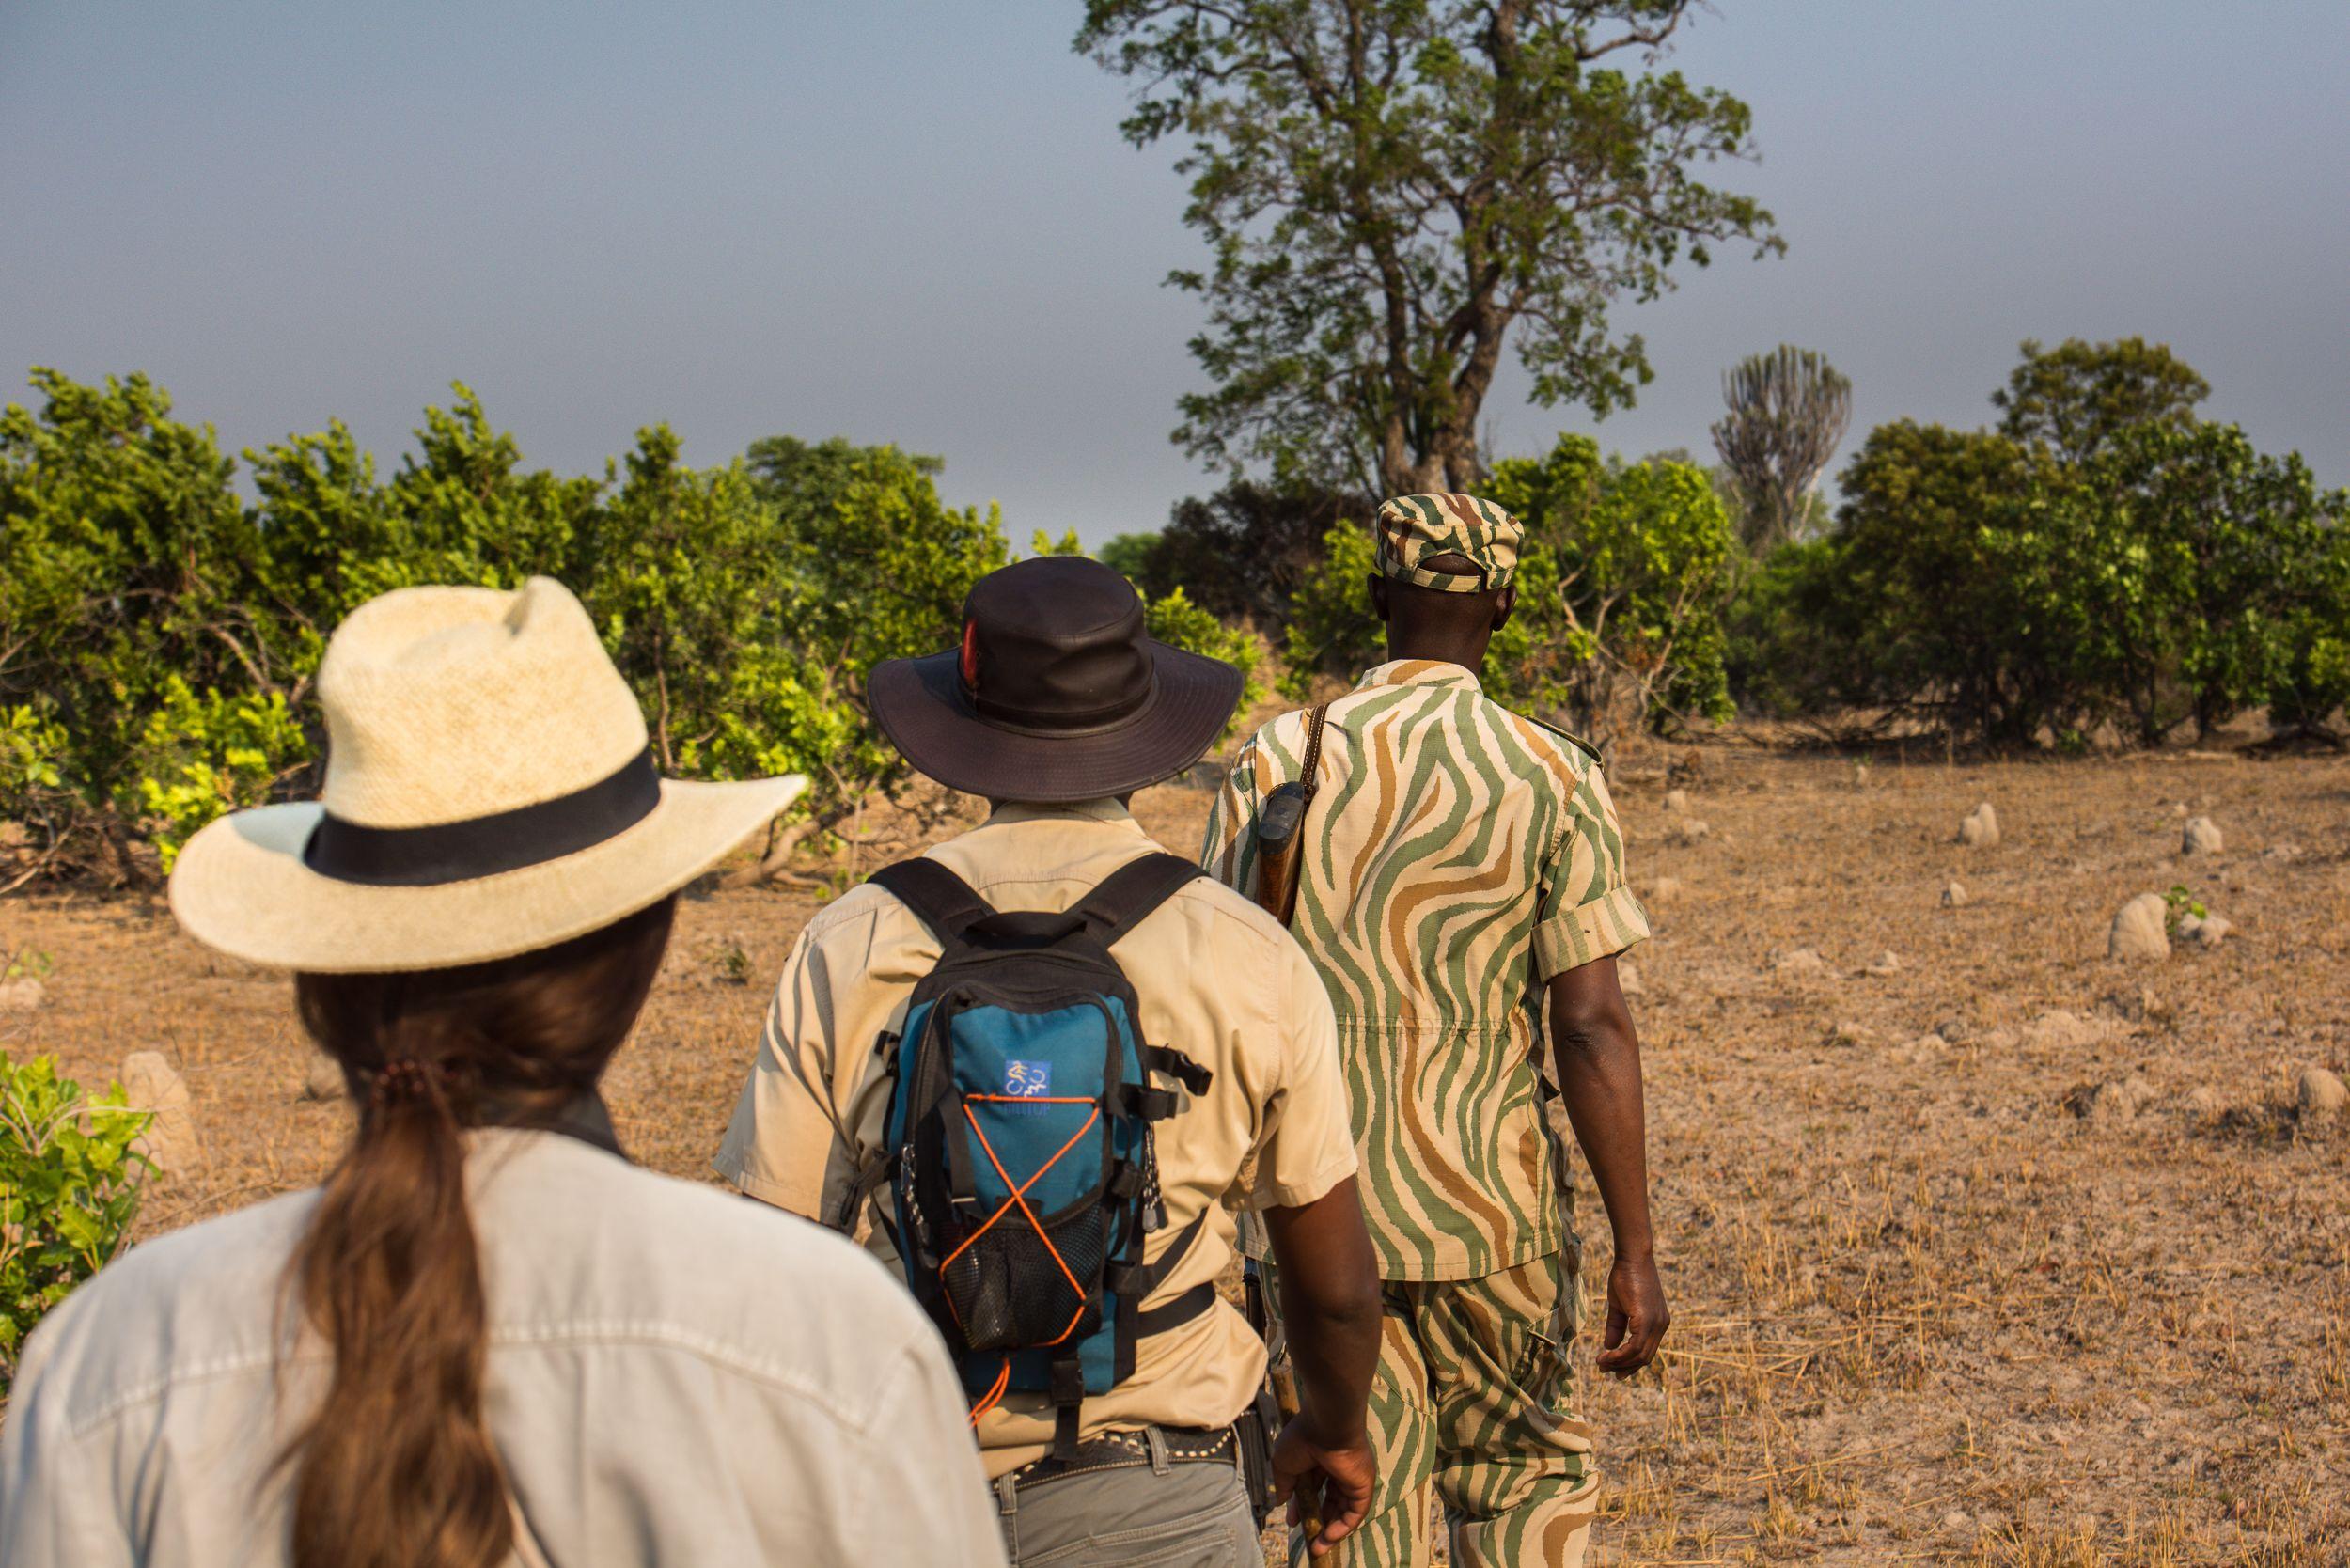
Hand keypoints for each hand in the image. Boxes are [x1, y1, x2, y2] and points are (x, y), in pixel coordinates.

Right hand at [1268, 1415, 1374, 1557]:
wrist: (1325, 1426)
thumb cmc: (1301, 1439)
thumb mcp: (1283, 1464)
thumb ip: (1283, 1484)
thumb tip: (1281, 1503)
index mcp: (1319, 1460)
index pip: (1312, 1488)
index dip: (1301, 1507)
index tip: (1292, 1522)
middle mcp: (1336, 1470)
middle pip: (1329, 1501)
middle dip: (1318, 1522)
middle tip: (1309, 1541)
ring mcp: (1351, 1479)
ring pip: (1343, 1509)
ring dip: (1332, 1530)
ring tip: (1318, 1547)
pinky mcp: (1363, 1486)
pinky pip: (1355, 1512)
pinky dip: (1344, 1526)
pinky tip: (1330, 1536)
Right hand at [1597, 1253, 1668, 1375]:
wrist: (1632, 1257)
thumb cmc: (1625, 1276)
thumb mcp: (1619, 1306)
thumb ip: (1616, 1327)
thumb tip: (1609, 1346)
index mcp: (1658, 1322)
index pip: (1646, 1350)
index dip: (1630, 1362)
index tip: (1613, 1369)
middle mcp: (1661, 1325)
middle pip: (1644, 1357)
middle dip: (1624, 1367)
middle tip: (1605, 1371)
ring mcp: (1656, 1324)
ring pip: (1640, 1355)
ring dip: (1619, 1362)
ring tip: (1601, 1363)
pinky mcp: (1647, 1320)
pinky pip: (1635, 1347)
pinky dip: (1620, 1355)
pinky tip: (1606, 1355)